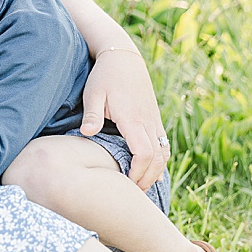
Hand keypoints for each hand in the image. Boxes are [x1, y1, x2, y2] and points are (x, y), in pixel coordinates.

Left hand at [80, 48, 168, 190]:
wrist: (123, 58)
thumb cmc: (104, 77)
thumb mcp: (93, 93)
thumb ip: (92, 115)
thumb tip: (87, 133)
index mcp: (133, 118)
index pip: (144, 152)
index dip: (138, 172)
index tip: (126, 183)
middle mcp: (148, 122)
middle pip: (157, 158)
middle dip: (148, 178)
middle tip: (133, 193)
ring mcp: (154, 120)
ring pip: (164, 152)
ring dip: (156, 171)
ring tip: (142, 186)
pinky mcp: (155, 118)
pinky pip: (163, 144)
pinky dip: (160, 160)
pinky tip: (152, 172)